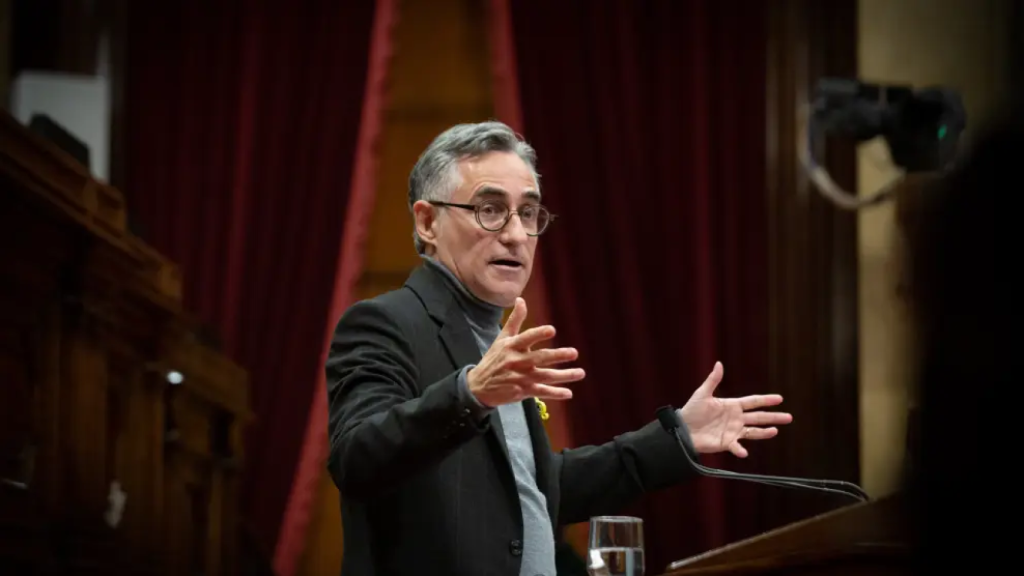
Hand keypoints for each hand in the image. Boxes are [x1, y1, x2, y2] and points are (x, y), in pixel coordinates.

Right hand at [467, 298, 584, 407]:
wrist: (479, 386)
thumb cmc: (494, 359)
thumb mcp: (502, 339)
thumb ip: (514, 320)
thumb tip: (521, 300)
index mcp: (512, 346)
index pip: (526, 338)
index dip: (538, 334)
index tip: (552, 330)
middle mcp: (517, 361)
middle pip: (539, 358)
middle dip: (557, 355)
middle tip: (574, 353)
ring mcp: (521, 378)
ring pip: (545, 376)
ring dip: (563, 375)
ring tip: (580, 373)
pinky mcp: (522, 391)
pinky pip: (541, 392)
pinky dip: (555, 393)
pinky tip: (568, 393)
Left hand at [679, 362, 791, 457]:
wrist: (683, 429)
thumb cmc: (691, 410)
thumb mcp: (702, 393)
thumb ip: (713, 380)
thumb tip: (719, 363)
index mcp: (732, 406)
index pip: (753, 402)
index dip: (766, 400)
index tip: (780, 398)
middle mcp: (736, 419)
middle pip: (759, 417)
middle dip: (774, 417)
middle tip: (789, 417)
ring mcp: (733, 431)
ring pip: (753, 432)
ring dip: (764, 432)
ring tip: (775, 431)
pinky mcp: (726, 443)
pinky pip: (736, 446)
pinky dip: (740, 450)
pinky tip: (744, 452)